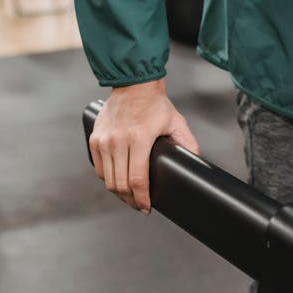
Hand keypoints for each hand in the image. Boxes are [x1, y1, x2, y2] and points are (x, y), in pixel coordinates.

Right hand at [89, 79, 200, 213]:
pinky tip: (117, 182)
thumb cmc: (155, 104)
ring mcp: (104, 140)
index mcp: (139, 138)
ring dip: (118, 192)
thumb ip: (188, 144)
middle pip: (121, 184)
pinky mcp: (95, 139)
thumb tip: (197, 163)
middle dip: (131, 200)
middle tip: (139, 205)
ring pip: (108, 179)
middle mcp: (118, 140)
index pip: (137, 180)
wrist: (133, 85)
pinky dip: (107, 179)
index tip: (146, 207)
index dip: (142, 199)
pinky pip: (99, 168)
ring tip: (129, 197)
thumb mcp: (177, 122)